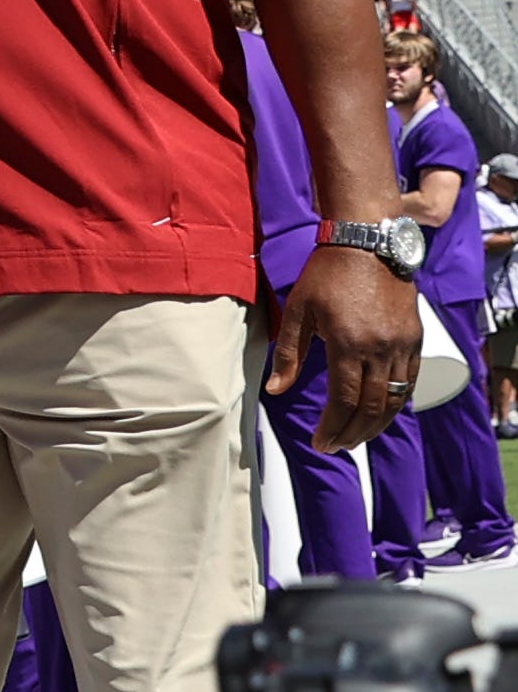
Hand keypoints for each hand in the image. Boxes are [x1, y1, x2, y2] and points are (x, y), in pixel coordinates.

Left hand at [272, 246, 422, 452]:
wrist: (367, 244)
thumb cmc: (326, 275)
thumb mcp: (298, 311)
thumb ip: (289, 354)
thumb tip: (275, 390)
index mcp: (348, 343)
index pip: (344, 400)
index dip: (333, 427)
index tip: (320, 443)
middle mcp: (380, 348)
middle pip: (372, 407)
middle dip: (352, 433)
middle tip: (335, 447)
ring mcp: (402, 344)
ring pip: (395, 398)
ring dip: (376, 425)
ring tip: (355, 438)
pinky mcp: (415, 338)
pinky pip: (409, 380)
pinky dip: (397, 402)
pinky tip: (382, 413)